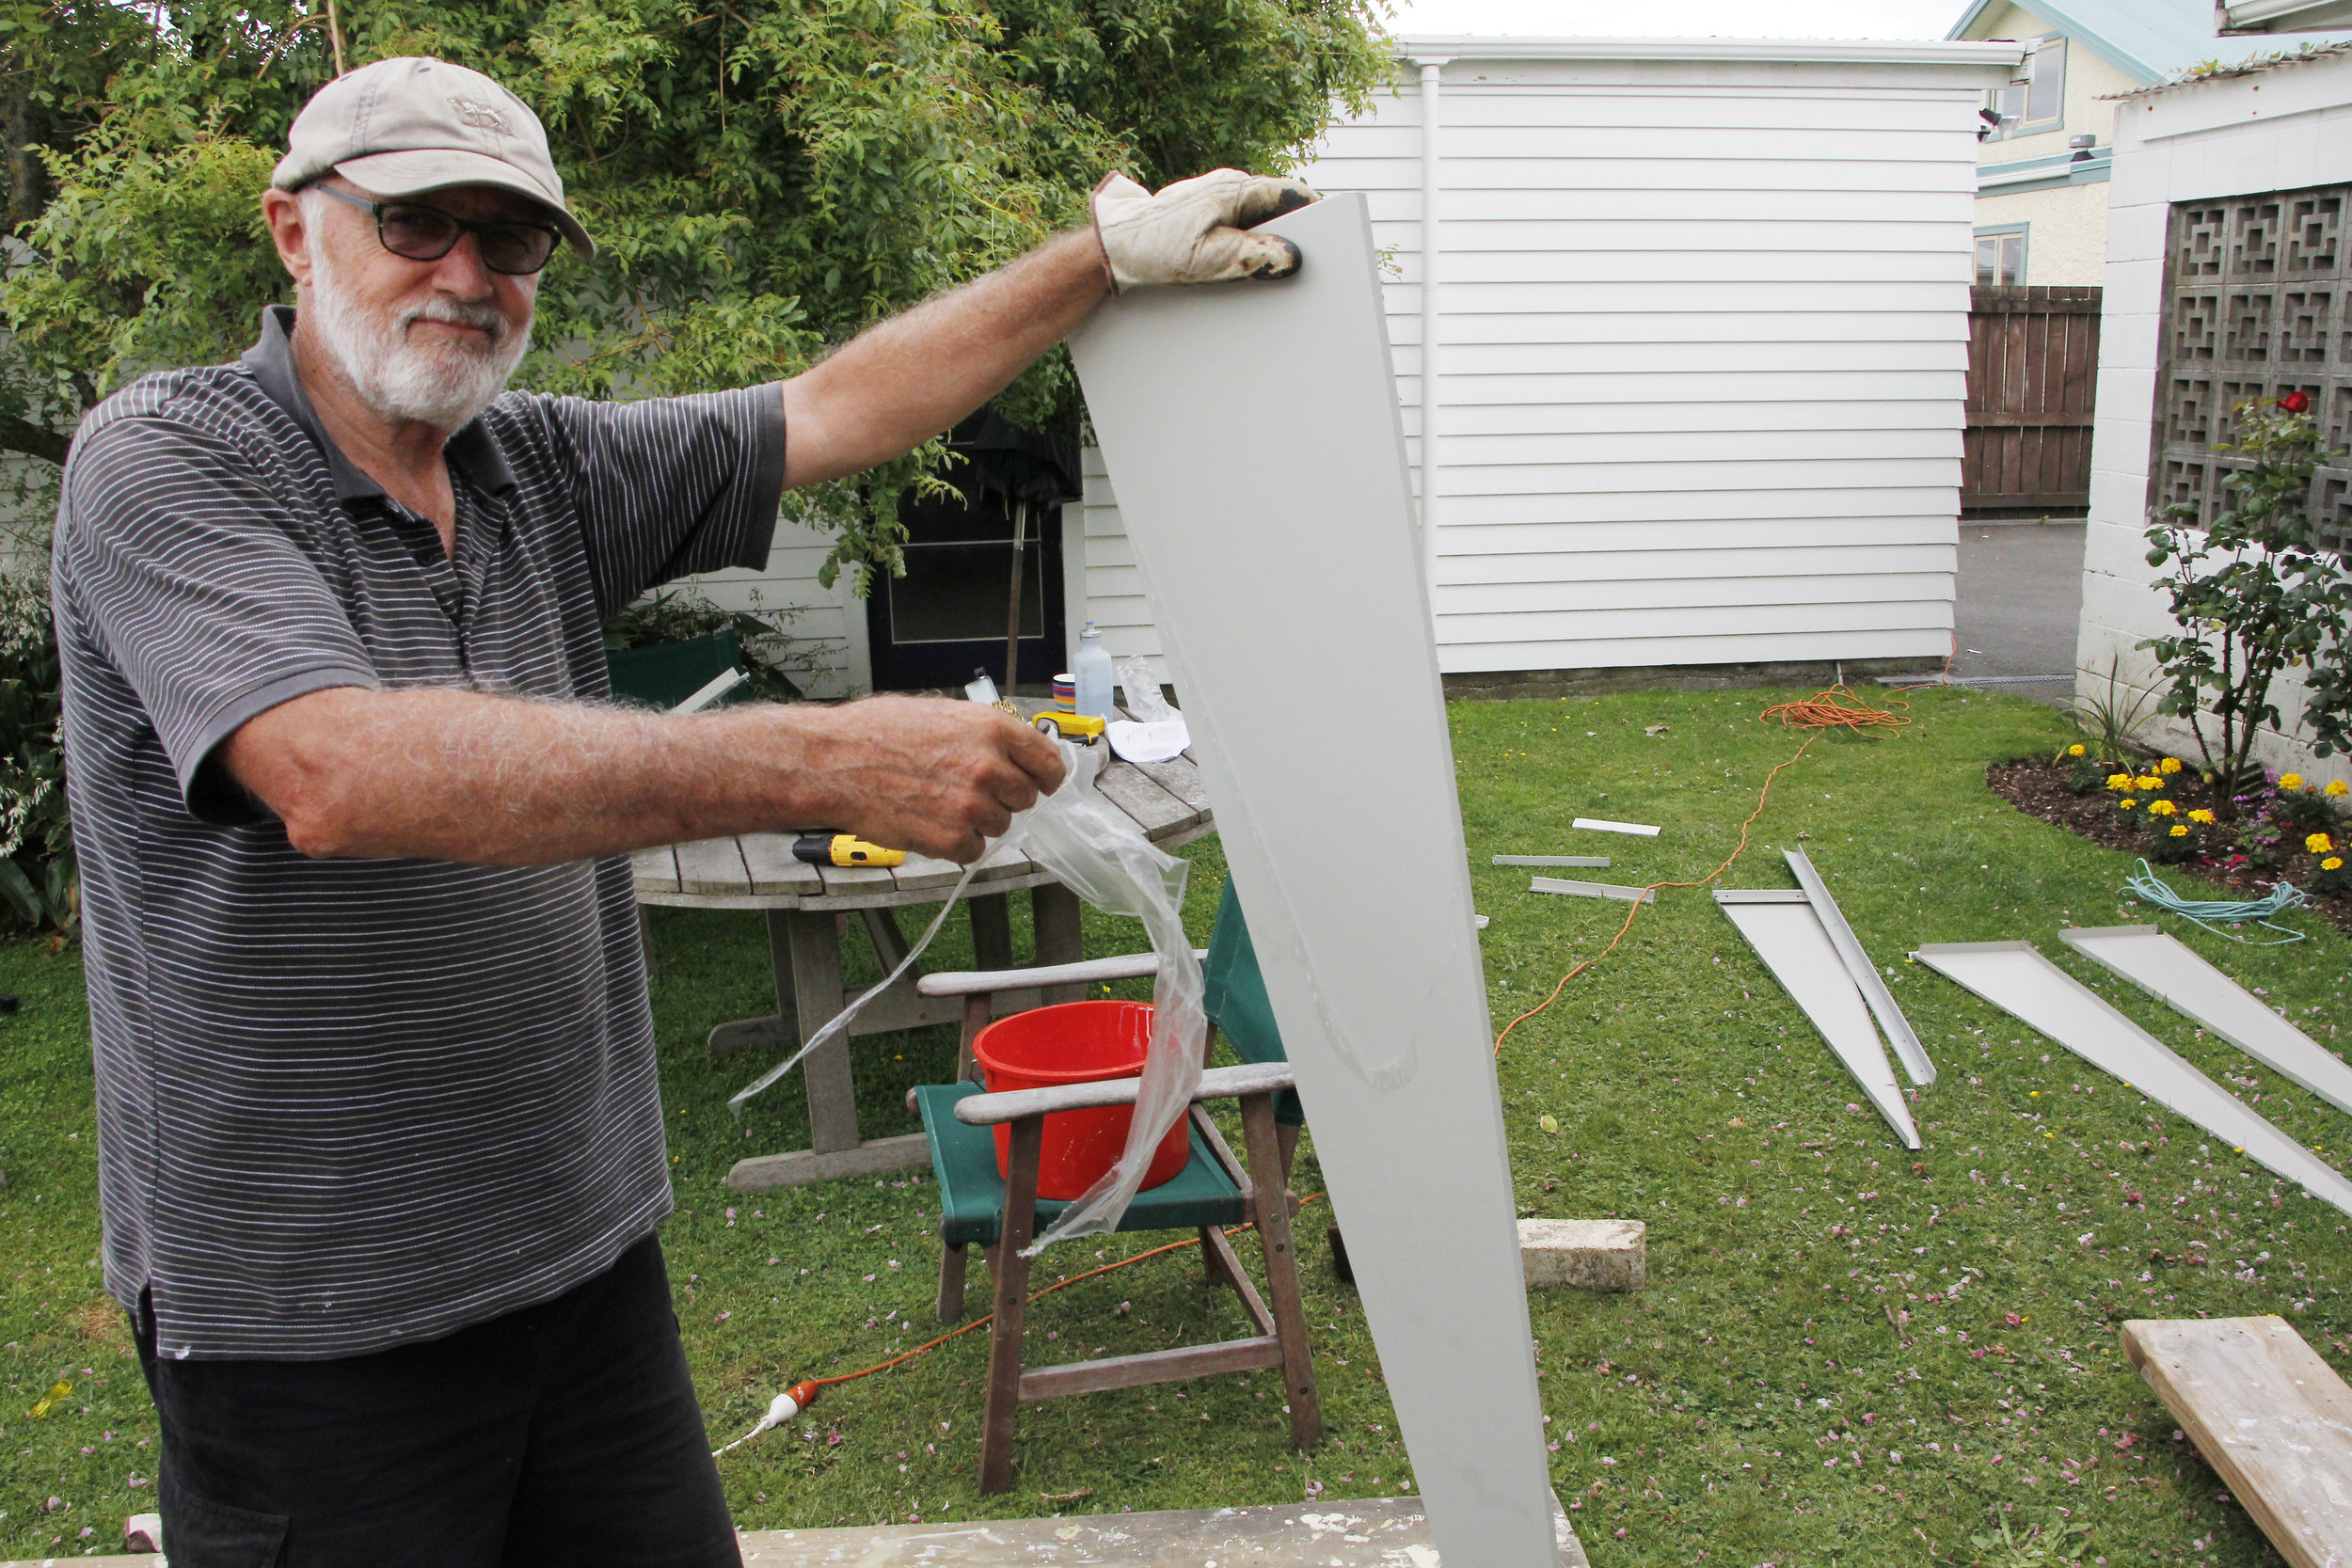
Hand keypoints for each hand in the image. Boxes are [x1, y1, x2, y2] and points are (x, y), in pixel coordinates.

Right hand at [795, 696, 1066, 863]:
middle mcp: (989, 767)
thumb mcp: (943, 714)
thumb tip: (1013, 749)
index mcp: (993, 730)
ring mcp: (972, 806)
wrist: (835, 762)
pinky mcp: (952, 839)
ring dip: (977, 820)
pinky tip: (930, 822)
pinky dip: (956, 844)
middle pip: (1026, 798)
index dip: (1044, 776)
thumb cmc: (877, 733)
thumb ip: (984, 734)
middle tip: (968, 790)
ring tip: (939, 802)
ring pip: (1000, 826)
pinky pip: (973, 850)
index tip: (1039, 782)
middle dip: (1003, 797)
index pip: (1049, 763)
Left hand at [1090, 168, 1318, 292]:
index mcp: (1235, 189)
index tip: (1332, 239)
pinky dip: (1247, 248)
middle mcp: (1229, 188)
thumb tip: (1291, 258)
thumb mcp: (1206, 257)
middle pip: (1277, 209)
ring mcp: (1217, 200)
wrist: (1113, 243)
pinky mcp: (1206, 216)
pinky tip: (1245, 274)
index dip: (1317, 215)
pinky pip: (1238, 229)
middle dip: (1294, 236)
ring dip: (1267, 245)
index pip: (1291, 194)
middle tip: (1306, 266)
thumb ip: (1250, 256)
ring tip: (1275, 275)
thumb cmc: (1153, 244)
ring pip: (1258, 221)